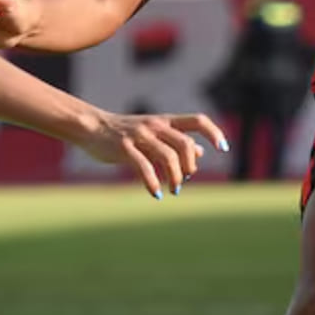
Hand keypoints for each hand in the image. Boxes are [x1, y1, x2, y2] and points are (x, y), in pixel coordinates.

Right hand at [73, 109, 228, 197]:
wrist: (91, 126)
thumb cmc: (125, 132)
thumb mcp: (154, 133)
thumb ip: (176, 141)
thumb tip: (201, 153)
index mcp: (165, 121)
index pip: (197, 121)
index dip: (214, 132)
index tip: (223, 149)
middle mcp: (155, 126)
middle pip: (185, 143)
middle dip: (190, 164)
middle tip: (185, 179)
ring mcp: (139, 136)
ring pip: (167, 156)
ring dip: (174, 176)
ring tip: (172, 190)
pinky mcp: (124, 148)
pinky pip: (143, 166)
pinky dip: (152, 182)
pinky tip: (155, 194)